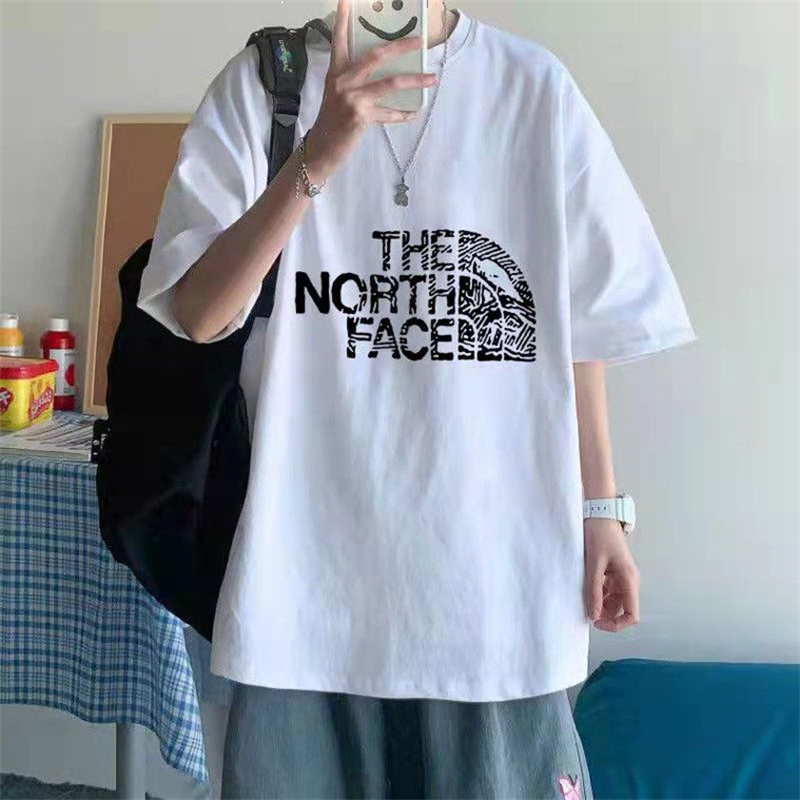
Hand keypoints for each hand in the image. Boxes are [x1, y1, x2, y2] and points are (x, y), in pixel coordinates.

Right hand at [304, 0, 438, 180]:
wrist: (320, 150)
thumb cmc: (332, 123)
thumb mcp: (338, 96)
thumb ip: (354, 81)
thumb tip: (382, 72)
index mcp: (336, 73)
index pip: (339, 40)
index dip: (342, 19)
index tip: (348, 0)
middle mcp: (343, 81)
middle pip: (375, 55)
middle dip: (400, 46)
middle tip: (419, 39)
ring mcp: (351, 98)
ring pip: (389, 83)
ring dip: (414, 80)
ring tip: (432, 78)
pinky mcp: (359, 116)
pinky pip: (389, 113)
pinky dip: (403, 114)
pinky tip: (414, 113)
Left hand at [583, 517, 639, 631]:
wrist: (601, 514)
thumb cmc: (600, 535)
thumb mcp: (594, 564)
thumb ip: (594, 590)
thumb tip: (594, 616)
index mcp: (629, 580)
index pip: (632, 615)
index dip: (616, 624)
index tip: (597, 622)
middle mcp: (629, 581)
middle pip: (622, 610)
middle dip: (605, 615)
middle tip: (586, 611)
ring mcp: (622, 577)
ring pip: (614, 601)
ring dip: (600, 604)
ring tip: (585, 595)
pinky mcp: (614, 573)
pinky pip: (608, 591)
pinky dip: (598, 593)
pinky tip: (587, 586)